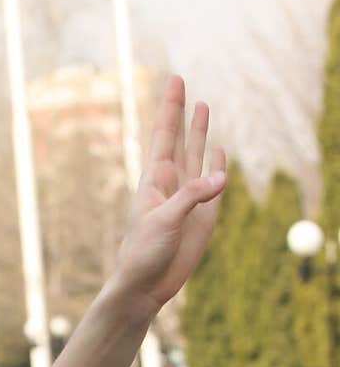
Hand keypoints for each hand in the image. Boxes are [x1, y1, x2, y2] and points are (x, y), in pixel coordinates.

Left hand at [114, 74, 225, 314]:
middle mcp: (171, 184)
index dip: (171, 108)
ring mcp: (187, 198)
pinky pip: (213, 185)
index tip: (175, 80)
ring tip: (203, 106)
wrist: (146, 286)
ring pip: (196, 156)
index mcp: (155, 180)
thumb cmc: (144, 253)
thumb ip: (192, 195)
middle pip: (179, 139)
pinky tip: (219, 150)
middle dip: (182, 112)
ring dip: (200, 133)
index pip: (164, 135)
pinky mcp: (202, 217)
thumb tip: (222, 175)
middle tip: (181, 83)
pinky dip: (217, 165)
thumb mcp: (165, 220)